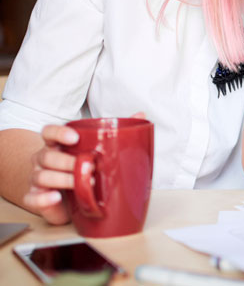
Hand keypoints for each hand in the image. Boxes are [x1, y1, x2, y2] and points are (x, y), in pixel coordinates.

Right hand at [23, 112, 146, 224]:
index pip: (49, 132)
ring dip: (62, 180)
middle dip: (67, 162)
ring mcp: (37, 179)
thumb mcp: (96, 150)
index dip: (59, 133)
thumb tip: (140, 114)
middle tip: (90, 167)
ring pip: (42, 176)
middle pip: (48, 156)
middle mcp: (44, 160)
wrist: (64, 194)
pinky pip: (33, 199)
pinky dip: (43, 199)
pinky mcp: (36, 199)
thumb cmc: (81, 168)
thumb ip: (116, 132)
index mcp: (57, 145)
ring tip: (81, 184)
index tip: (75, 138)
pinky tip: (56, 197)